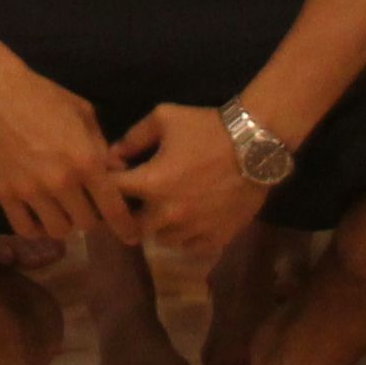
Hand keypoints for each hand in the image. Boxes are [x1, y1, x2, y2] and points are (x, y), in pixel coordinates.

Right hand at [0, 59, 135, 249]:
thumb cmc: (44, 96)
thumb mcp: (83, 114)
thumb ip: (102, 147)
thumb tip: (118, 174)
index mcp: (86, 160)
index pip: (113, 208)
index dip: (125, 226)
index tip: (130, 236)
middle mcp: (61, 181)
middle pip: (86, 224)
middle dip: (89, 216)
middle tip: (84, 205)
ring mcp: (31, 190)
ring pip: (57, 230)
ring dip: (63, 222)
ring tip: (59, 208)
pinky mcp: (4, 193)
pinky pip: (25, 228)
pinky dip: (35, 227)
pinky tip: (37, 214)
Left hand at [109, 103, 270, 270]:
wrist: (255, 145)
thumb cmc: (207, 128)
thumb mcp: (164, 118)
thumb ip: (132, 138)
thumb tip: (113, 156)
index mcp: (151, 183)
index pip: (113, 193)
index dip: (111, 184)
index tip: (117, 177)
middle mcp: (168, 214)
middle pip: (133, 225)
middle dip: (131, 211)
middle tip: (140, 199)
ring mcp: (193, 230)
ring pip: (162, 238)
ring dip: (159, 225)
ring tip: (167, 207)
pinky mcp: (216, 239)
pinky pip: (190, 246)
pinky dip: (186, 235)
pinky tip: (190, 218)